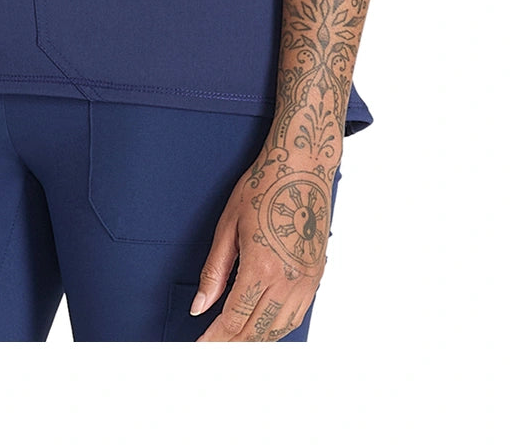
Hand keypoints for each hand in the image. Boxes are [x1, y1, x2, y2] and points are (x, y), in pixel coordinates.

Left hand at [192, 144, 337, 341]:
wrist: (302, 167)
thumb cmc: (263, 187)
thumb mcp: (229, 225)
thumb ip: (214, 271)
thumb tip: (199, 306)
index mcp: (262, 266)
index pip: (234, 318)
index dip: (214, 338)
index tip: (199, 347)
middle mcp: (288, 279)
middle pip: (256, 330)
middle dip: (231, 344)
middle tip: (211, 347)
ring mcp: (306, 280)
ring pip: (278, 329)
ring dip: (255, 340)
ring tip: (233, 341)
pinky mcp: (316, 276)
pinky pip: (296, 316)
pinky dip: (277, 328)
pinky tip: (263, 326)